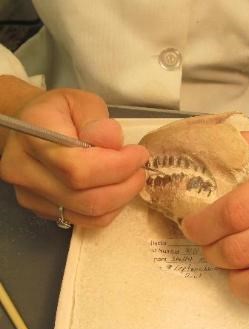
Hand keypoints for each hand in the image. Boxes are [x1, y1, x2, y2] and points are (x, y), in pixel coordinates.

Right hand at [0, 88, 148, 226]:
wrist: (30, 129)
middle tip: (139, 169)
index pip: (79, 168)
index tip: (139, 154)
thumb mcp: (81, 102)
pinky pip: (87, 221)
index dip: (118, 166)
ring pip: (90, 214)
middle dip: (125, 186)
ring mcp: (31, 197)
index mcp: (32, 136)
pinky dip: (111, 209)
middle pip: (87, 198)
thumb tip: (112, 142)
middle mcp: (24, 171)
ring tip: (131, 178)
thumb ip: (96, 120)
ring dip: (122, 199)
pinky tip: (117, 190)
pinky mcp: (42, 211)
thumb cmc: (59, 112)